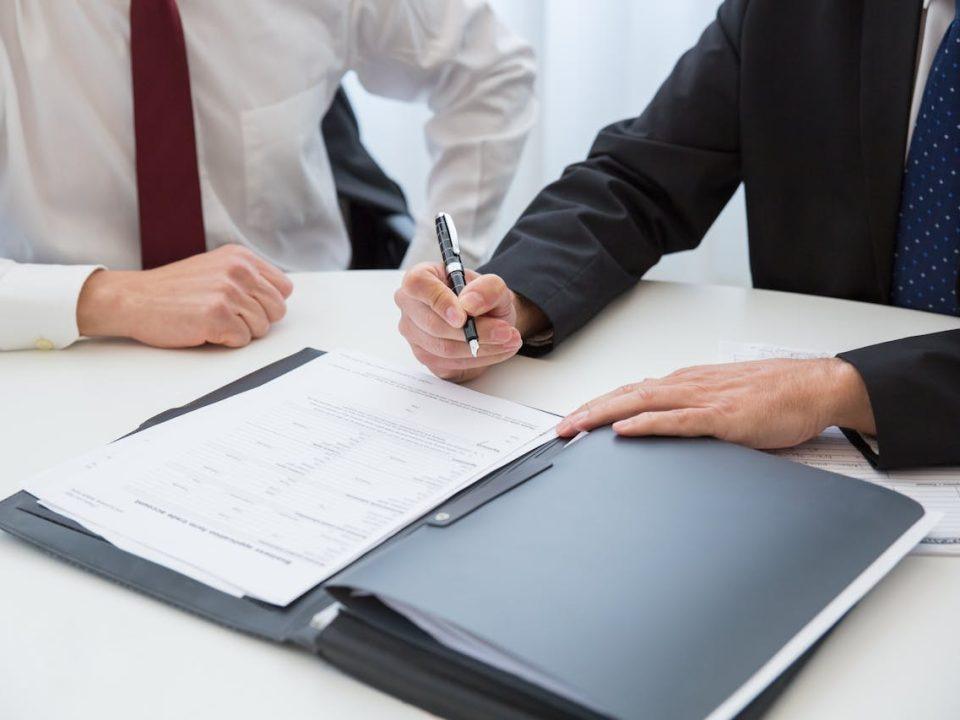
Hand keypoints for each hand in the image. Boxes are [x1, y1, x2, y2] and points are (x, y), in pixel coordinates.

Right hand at [77, 244, 293, 347]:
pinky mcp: (217, 315)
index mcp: (241, 257)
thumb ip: (246, 278)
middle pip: (277, 310)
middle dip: (257, 320)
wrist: (134, 299)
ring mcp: (228, 292)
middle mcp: (238, 270)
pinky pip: (242, 340)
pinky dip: (226, 341)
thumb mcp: (215, 268)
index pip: (284, 288)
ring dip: (240, 332)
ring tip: (212, 321)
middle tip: (229, 318)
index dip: (267, 304)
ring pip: (262, 328)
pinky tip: (204, 329)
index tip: (246, 307)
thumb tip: (277, 298)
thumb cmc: (173, 290)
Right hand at [394, 263, 546, 381]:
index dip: (440, 301)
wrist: (489, 318)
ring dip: (482, 348)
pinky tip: (497, 350)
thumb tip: (470, 304)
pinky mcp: (426, 358)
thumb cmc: (482, 298)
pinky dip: (479, 360)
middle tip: (506, 331)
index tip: (463, 316)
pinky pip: (450, 364)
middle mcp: (411, 307)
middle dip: (475, 331)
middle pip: (433, 324)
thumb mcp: (494, 286)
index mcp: (420, 279)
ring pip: (444, 349)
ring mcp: (414, 335)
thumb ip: (486, 288)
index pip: (417, 285)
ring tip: (509, 340)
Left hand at [556, 358, 875, 448]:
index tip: (573, 420)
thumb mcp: (724, 400)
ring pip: (642, 403)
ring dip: (603, 415)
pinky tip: (625, 429)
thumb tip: (664, 426)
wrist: (816, 386)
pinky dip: (647, 423)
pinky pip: (677, 420)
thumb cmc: (776, 396)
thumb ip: (694, 411)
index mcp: (687, 382)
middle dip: (588, 412)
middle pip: (626, 395)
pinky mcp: (724, 417)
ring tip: (575, 428)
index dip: (598, 405)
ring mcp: (704, 399)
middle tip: (559, 430)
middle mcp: (688, 385)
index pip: (632, 392)